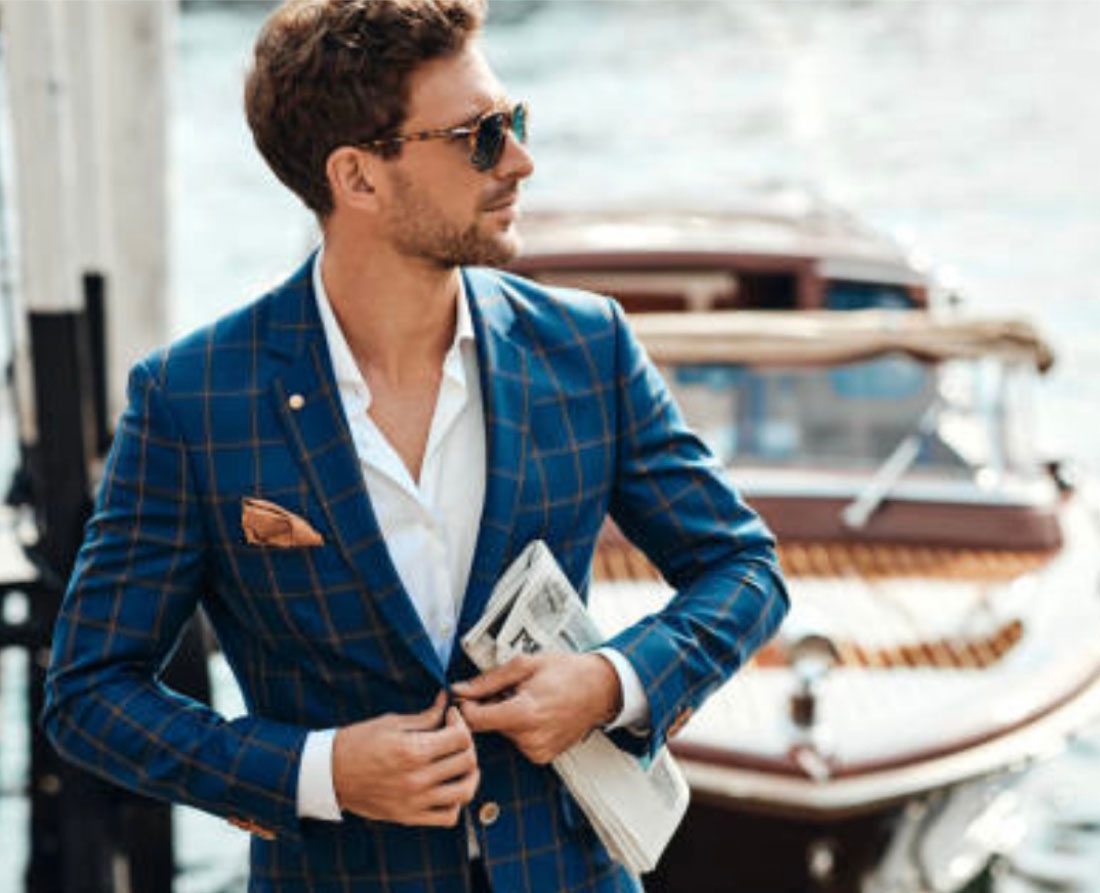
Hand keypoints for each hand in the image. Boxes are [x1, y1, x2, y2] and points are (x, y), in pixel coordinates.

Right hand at [332, 691, 478, 826]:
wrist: (328, 774)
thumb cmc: (357, 742)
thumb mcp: (391, 722)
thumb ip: (425, 716)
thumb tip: (447, 702)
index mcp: (412, 750)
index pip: (462, 737)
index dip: (462, 723)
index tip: (452, 718)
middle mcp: (417, 778)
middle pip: (467, 761)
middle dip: (467, 744)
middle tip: (455, 737)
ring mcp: (414, 801)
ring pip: (465, 791)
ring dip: (469, 775)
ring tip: (459, 764)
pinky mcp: (409, 817)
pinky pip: (448, 816)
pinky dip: (455, 802)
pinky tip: (446, 787)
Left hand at [453, 653, 620, 764]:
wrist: (600, 688)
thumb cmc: (566, 672)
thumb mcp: (525, 665)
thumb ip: (488, 680)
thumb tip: (459, 690)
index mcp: (524, 714)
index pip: (473, 720)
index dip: (465, 706)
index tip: (468, 695)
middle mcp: (530, 739)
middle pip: (487, 727)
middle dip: (490, 708)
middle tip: (509, 691)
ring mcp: (538, 751)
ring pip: (502, 734)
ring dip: (506, 718)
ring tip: (527, 700)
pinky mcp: (543, 757)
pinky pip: (518, 742)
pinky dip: (520, 728)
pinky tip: (536, 714)